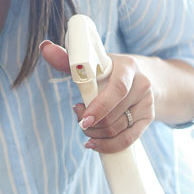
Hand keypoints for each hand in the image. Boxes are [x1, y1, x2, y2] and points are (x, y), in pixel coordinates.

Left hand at [40, 40, 154, 152]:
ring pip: (117, 129)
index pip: (117, 89)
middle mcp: (142, 85)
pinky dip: (108, 145)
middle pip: (113, 115)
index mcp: (128, 67)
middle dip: (91, 123)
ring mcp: (147, 103)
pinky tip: (94, 143)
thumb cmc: (109, 70)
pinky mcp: (148, 119)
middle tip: (80, 120)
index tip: (83, 119)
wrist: (141, 77)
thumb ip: (68, 59)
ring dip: (96, 134)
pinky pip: (128, 140)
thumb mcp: (92, 63)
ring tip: (86, 127)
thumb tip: (45, 47)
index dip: (99, 107)